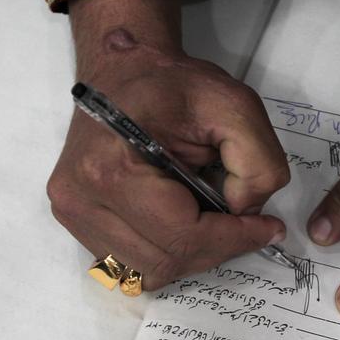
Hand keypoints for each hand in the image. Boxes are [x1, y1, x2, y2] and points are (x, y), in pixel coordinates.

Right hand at [46, 0, 289, 289]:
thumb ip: (257, 163)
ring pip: (148, 270)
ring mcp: (71, 211)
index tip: (268, 228)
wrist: (124, 69)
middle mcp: (80, 197)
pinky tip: (182, 219)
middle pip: (166, 260)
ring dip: (191, 252)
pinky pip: (130, 261)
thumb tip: (245, 212)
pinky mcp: (73, 217)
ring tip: (210, 215)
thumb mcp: (235, 106)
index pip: (181, 235)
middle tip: (244, 221)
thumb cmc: (175, 84)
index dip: (233, 239)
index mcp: (112, 168)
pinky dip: (166, 250)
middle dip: (216, 247)